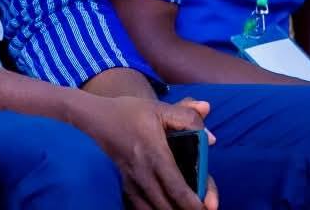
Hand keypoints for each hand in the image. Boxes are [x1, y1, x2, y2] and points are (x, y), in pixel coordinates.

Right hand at [72, 94, 215, 209]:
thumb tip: (212, 139)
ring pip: (151, 209)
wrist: (97, 118)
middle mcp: (142, 172)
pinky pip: (138, 206)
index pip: (176, 187)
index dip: (193, 203)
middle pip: (166, 204)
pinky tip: (163, 208)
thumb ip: (189, 118)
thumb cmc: (130, 112)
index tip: (207, 207)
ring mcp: (131, 181)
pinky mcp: (124, 184)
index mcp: (155, 154)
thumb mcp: (161, 108)